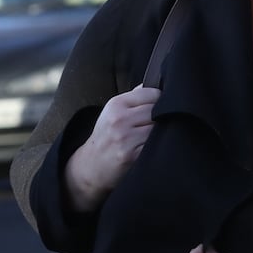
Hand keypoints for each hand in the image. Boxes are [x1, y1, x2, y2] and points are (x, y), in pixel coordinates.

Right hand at [64, 85, 159, 210]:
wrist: (91, 167)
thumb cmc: (106, 137)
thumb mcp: (113, 112)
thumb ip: (134, 98)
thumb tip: (156, 85)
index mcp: (116, 104)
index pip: (151, 93)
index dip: (159, 100)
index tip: (158, 108)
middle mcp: (119, 119)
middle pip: (157, 110)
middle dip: (161, 117)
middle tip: (157, 125)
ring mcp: (125, 138)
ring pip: (159, 128)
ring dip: (162, 133)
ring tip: (155, 137)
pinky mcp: (132, 155)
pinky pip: (156, 145)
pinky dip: (158, 146)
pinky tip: (152, 148)